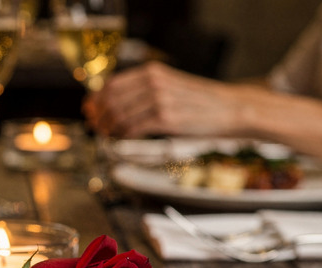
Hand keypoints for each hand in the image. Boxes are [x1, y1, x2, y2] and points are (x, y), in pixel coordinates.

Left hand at [83, 62, 245, 138]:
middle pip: (111, 101)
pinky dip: (122, 137)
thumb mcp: (170, 85)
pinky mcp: (166, 119)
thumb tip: (113, 104)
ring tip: (108, 137)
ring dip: (109, 130)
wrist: (230, 108)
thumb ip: (144, 91)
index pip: (111, 84)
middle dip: (99, 117)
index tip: (91, 112)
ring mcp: (159, 100)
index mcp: (152, 71)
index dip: (96, 100)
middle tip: (97, 128)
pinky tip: (122, 141)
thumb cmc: (199, 101)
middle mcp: (153, 82)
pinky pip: (133, 129)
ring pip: (119, 116)